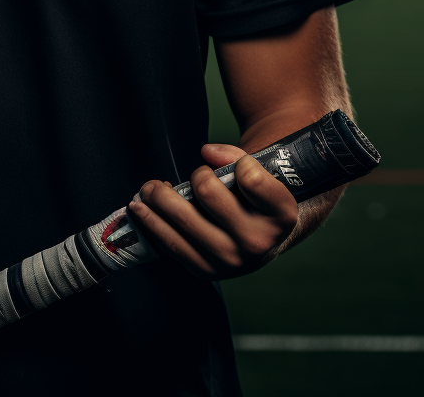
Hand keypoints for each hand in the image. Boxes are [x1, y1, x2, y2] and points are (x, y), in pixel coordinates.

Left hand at [129, 143, 298, 279]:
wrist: (266, 240)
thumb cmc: (259, 201)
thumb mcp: (263, 174)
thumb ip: (236, 156)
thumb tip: (206, 152)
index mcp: (280, 215)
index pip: (250, 177)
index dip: (237, 162)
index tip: (232, 163)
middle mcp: (257, 242)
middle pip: (207, 192)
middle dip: (195, 175)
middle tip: (194, 173)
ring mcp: (230, 260)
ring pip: (182, 217)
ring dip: (158, 196)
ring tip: (150, 188)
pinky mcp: (206, 270)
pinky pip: (171, 242)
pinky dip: (151, 221)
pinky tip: (142, 208)